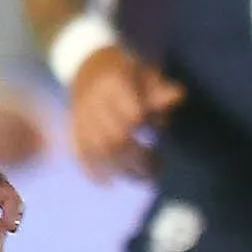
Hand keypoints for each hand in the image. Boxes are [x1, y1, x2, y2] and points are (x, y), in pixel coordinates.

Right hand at [67, 42, 182, 181]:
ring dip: (122, 170)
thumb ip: (159, 90)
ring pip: (99, 152)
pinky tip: (109, 184)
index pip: (132, 114)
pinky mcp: (72, 130)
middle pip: (115, 139)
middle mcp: (94, 103)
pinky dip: (93, 172)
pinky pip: (79, 154)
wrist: (87, 67)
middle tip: (157, 167)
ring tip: (142, 178)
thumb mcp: (145, 74)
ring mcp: (80, 118)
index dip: (147, 126)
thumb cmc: (126, 73)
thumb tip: (178, 96)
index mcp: (113, 85)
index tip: (158, 130)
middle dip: (139, 159)